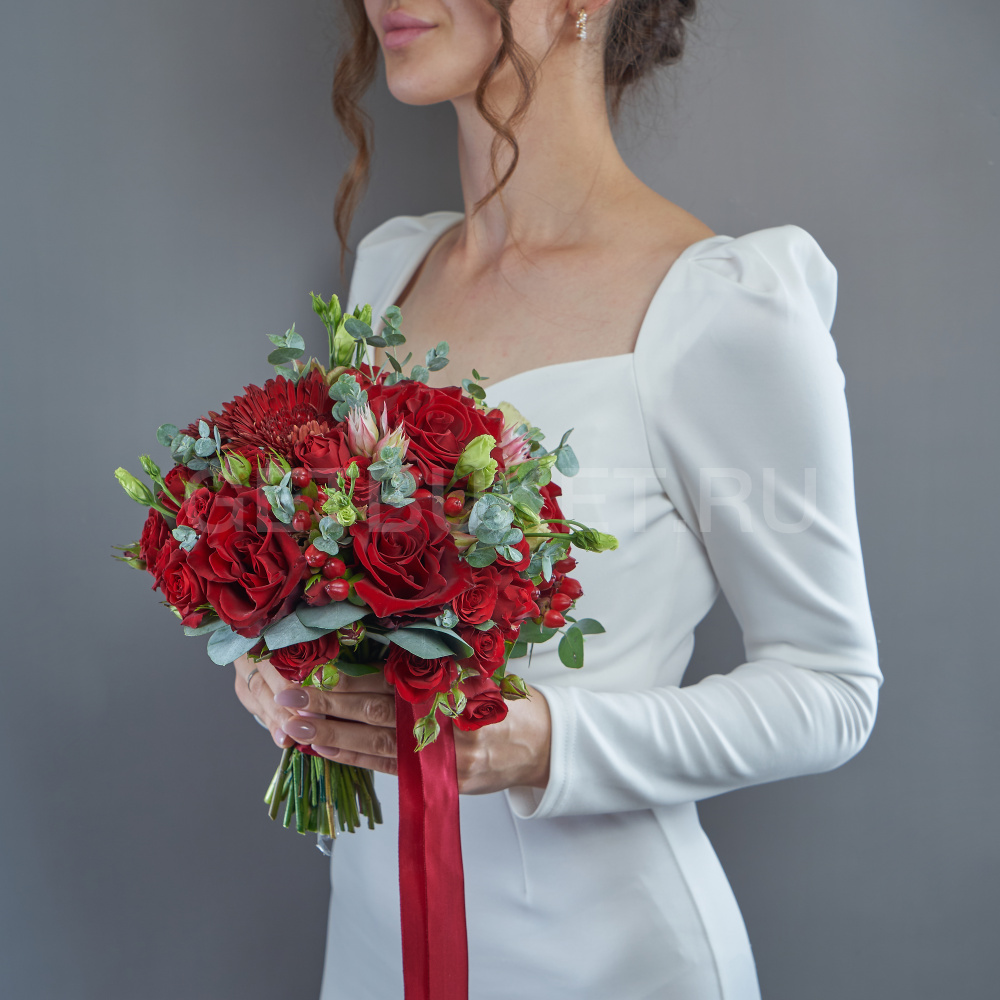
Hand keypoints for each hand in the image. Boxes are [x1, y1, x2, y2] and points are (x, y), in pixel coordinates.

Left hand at [233, 654, 551, 794]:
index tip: (313, 670)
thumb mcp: (471, 674)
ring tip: (296, 725)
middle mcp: (442, 716)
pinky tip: (326, 748)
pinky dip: (354, 758)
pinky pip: (387, 767)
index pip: (389, 679)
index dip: (349, 677)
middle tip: (289, 696)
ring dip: (332, 732)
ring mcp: (440, 752)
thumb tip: (369, 657)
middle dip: (330, 702)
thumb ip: (428, 670)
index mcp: (448, 683)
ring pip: (376, 741)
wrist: (537, 744)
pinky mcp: (438, 778)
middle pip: (376, 709)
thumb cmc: (498, 701)